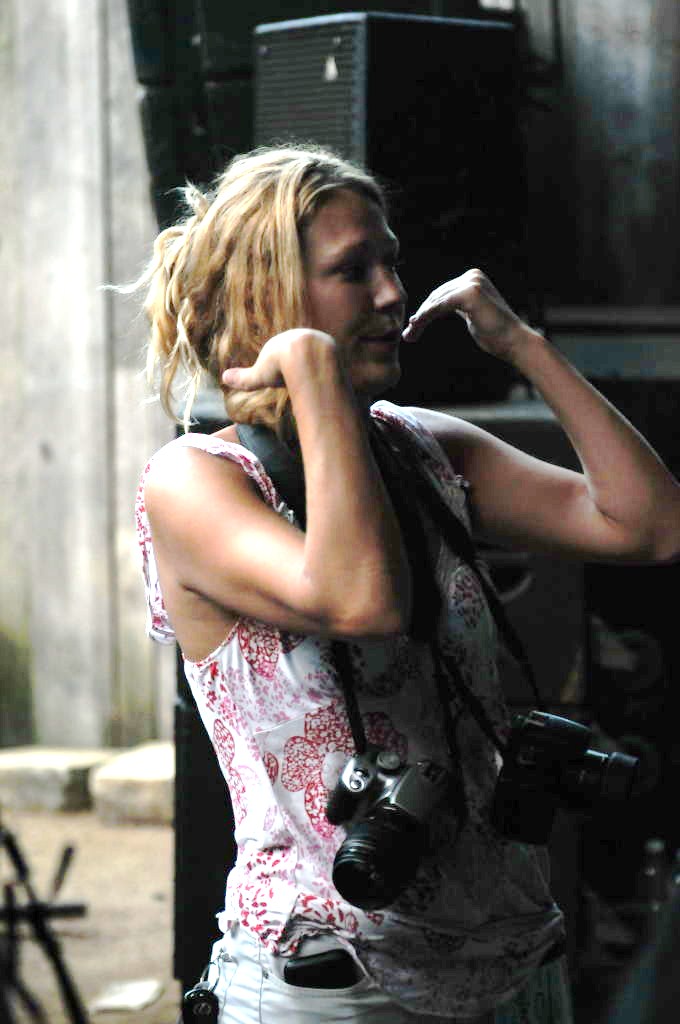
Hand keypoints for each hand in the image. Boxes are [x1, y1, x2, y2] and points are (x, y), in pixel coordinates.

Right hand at [221, 328, 334, 390]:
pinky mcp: (330, 346)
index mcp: (280, 342)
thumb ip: (243, 378)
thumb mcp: (258, 376)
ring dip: (315, 365)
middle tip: (300, 381)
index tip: (284, 379)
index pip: (280, 355)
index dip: (281, 368)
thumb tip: (223, 377)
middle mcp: (298, 336)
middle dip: (298, 365)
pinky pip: (328, 357)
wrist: (305, 356)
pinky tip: (326, 378)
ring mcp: (315, 339)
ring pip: (314, 354)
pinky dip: (327, 368)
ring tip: (314, 381)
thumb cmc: (279, 367)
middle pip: (298, 353)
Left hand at [401, 269, 524, 361]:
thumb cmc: (496, 335)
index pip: (442, 293)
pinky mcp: (468, 293)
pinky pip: (439, 307)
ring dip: (420, 320)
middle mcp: (472, 276)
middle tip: (407, 334)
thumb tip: (437, 307)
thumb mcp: (472, 315)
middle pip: (436, 296)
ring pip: (435, 302)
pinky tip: (415, 327)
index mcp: (473, 278)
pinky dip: (425, 318)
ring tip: (409, 336)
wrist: (515, 342)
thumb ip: (458, 306)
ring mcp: (471, 282)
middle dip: (420, 316)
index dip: (426, 310)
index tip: (413, 327)